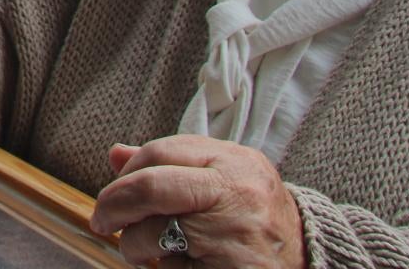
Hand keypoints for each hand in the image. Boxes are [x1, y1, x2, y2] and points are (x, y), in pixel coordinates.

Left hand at [92, 136, 303, 267]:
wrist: (307, 254)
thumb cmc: (250, 212)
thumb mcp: (219, 176)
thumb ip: (169, 165)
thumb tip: (116, 155)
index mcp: (233, 160)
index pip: (159, 153)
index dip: (125, 175)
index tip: (112, 193)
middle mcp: (237, 191)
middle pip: (151, 187)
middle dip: (114, 204)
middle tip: (101, 220)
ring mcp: (236, 233)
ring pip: (155, 232)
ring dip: (135, 245)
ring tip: (143, 249)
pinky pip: (175, 268)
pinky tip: (179, 265)